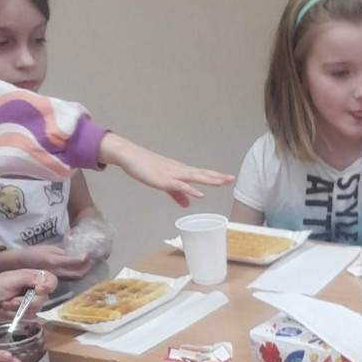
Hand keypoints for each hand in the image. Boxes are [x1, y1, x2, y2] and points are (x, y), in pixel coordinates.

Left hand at [0, 269, 56, 326]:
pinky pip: (28, 317)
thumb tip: (46, 282)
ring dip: (17, 307)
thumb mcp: (9, 279)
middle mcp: (33, 290)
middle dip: (26, 301)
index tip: (39, 290)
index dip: (49, 285)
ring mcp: (30, 303)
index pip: (51, 280)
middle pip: (44, 297)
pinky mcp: (26, 315)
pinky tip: (5, 310)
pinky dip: (14, 314)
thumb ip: (28, 278)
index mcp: (31, 277)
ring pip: (36, 309)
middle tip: (11, 299)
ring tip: (4, 304)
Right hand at [20, 245, 95, 280]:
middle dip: (88, 267)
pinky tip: (78, 268)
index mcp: (56, 262)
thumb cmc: (34, 253)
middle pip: (79, 274)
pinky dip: (77, 274)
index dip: (87, 257)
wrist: (20, 263)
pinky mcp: (56, 280)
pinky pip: (70, 278)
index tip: (91, 252)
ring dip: (84, 271)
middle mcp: (58, 272)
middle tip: (92, 260)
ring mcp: (57, 278)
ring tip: (88, 263)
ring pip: (75, 277)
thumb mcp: (50, 248)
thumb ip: (64, 253)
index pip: (77, 262)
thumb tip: (77, 255)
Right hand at [98, 133, 232, 207]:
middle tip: (231, 179)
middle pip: (201, 174)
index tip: (228, 178)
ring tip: (221, 183)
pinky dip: (190, 190)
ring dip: (208, 180)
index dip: (214, 176)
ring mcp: (172, 174)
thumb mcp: (165, 184)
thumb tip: (189, 204)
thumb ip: (178, 195)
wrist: (130, 157)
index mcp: (181, 171)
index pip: (201, 173)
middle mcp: (179, 171)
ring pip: (193, 177)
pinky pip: (180, 185)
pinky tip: (199, 194)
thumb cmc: (146, 168)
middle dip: (216, 177)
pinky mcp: (164, 180)